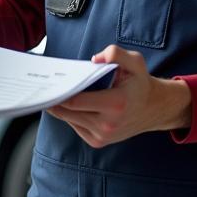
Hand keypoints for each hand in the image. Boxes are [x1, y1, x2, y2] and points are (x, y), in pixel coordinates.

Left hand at [45, 45, 192, 147]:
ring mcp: (102, 136)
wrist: (154, 109)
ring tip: (52, 91)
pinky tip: (69, 101)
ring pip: (68, 119)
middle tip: (42, 85)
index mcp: (115, 104)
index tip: (47, 83)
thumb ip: (115, 54)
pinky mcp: (97, 142)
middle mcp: (108, 124)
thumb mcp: (135, 62)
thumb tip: (94, 59)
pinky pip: (74, 125)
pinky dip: (69, 114)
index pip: (75, 101)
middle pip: (67, 111)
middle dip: (54, 98)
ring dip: (59, 106)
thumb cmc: (140, 83)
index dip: (58, 93)